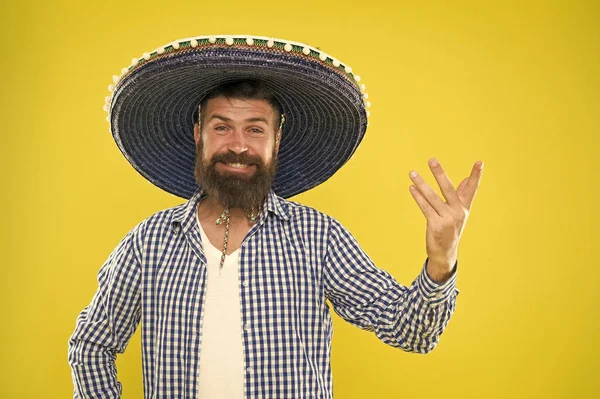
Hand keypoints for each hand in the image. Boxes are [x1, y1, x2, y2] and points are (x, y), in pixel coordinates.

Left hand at [408, 158, 483, 281]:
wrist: (445, 252)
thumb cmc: (450, 228)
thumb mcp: (458, 212)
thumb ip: (461, 195)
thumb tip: (466, 178)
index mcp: (464, 207)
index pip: (472, 188)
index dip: (476, 175)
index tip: (480, 162)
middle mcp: (458, 212)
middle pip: (448, 188)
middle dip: (440, 173)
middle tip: (432, 159)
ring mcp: (447, 219)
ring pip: (432, 197)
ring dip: (421, 184)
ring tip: (412, 173)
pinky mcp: (436, 225)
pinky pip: (425, 207)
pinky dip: (418, 197)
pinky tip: (412, 188)